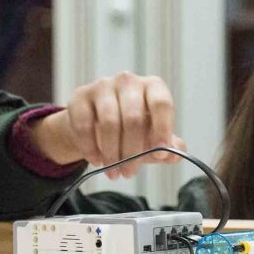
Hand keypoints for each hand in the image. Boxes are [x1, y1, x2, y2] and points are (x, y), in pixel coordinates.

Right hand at [29, 72, 185, 178]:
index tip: (160, 154)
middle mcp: (128, 81)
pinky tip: (96, 160)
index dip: (162, 130)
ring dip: (111, 153)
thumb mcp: (152, 138)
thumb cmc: (130, 129)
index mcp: (152, 87)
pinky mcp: (80, 95)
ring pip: (109, 123)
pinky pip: (84, 125)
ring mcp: (103, 85)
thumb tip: (173, 154)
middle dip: (132, 152)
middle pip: (133, 118)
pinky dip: (90, 148)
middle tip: (129, 173)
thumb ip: (168, 146)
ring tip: (113, 171)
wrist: (94, 122)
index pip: (161, 104)